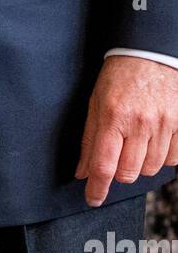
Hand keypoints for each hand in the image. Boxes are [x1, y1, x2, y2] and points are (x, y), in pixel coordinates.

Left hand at [75, 55, 177, 205]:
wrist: (149, 53)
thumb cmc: (119, 77)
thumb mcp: (96, 102)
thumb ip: (89, 139)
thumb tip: (82, 172)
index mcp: (113, 115)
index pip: (103, 164)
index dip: (97, 188)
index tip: (92, 199)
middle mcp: (139, 122)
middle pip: (128, 173)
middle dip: (119, 172)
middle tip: (117, 154)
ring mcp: (163, 124)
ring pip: (150, 169)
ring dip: (140, 164)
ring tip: (135, 141)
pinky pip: (172, 160)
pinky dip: (161, 157)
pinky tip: (153, 140)